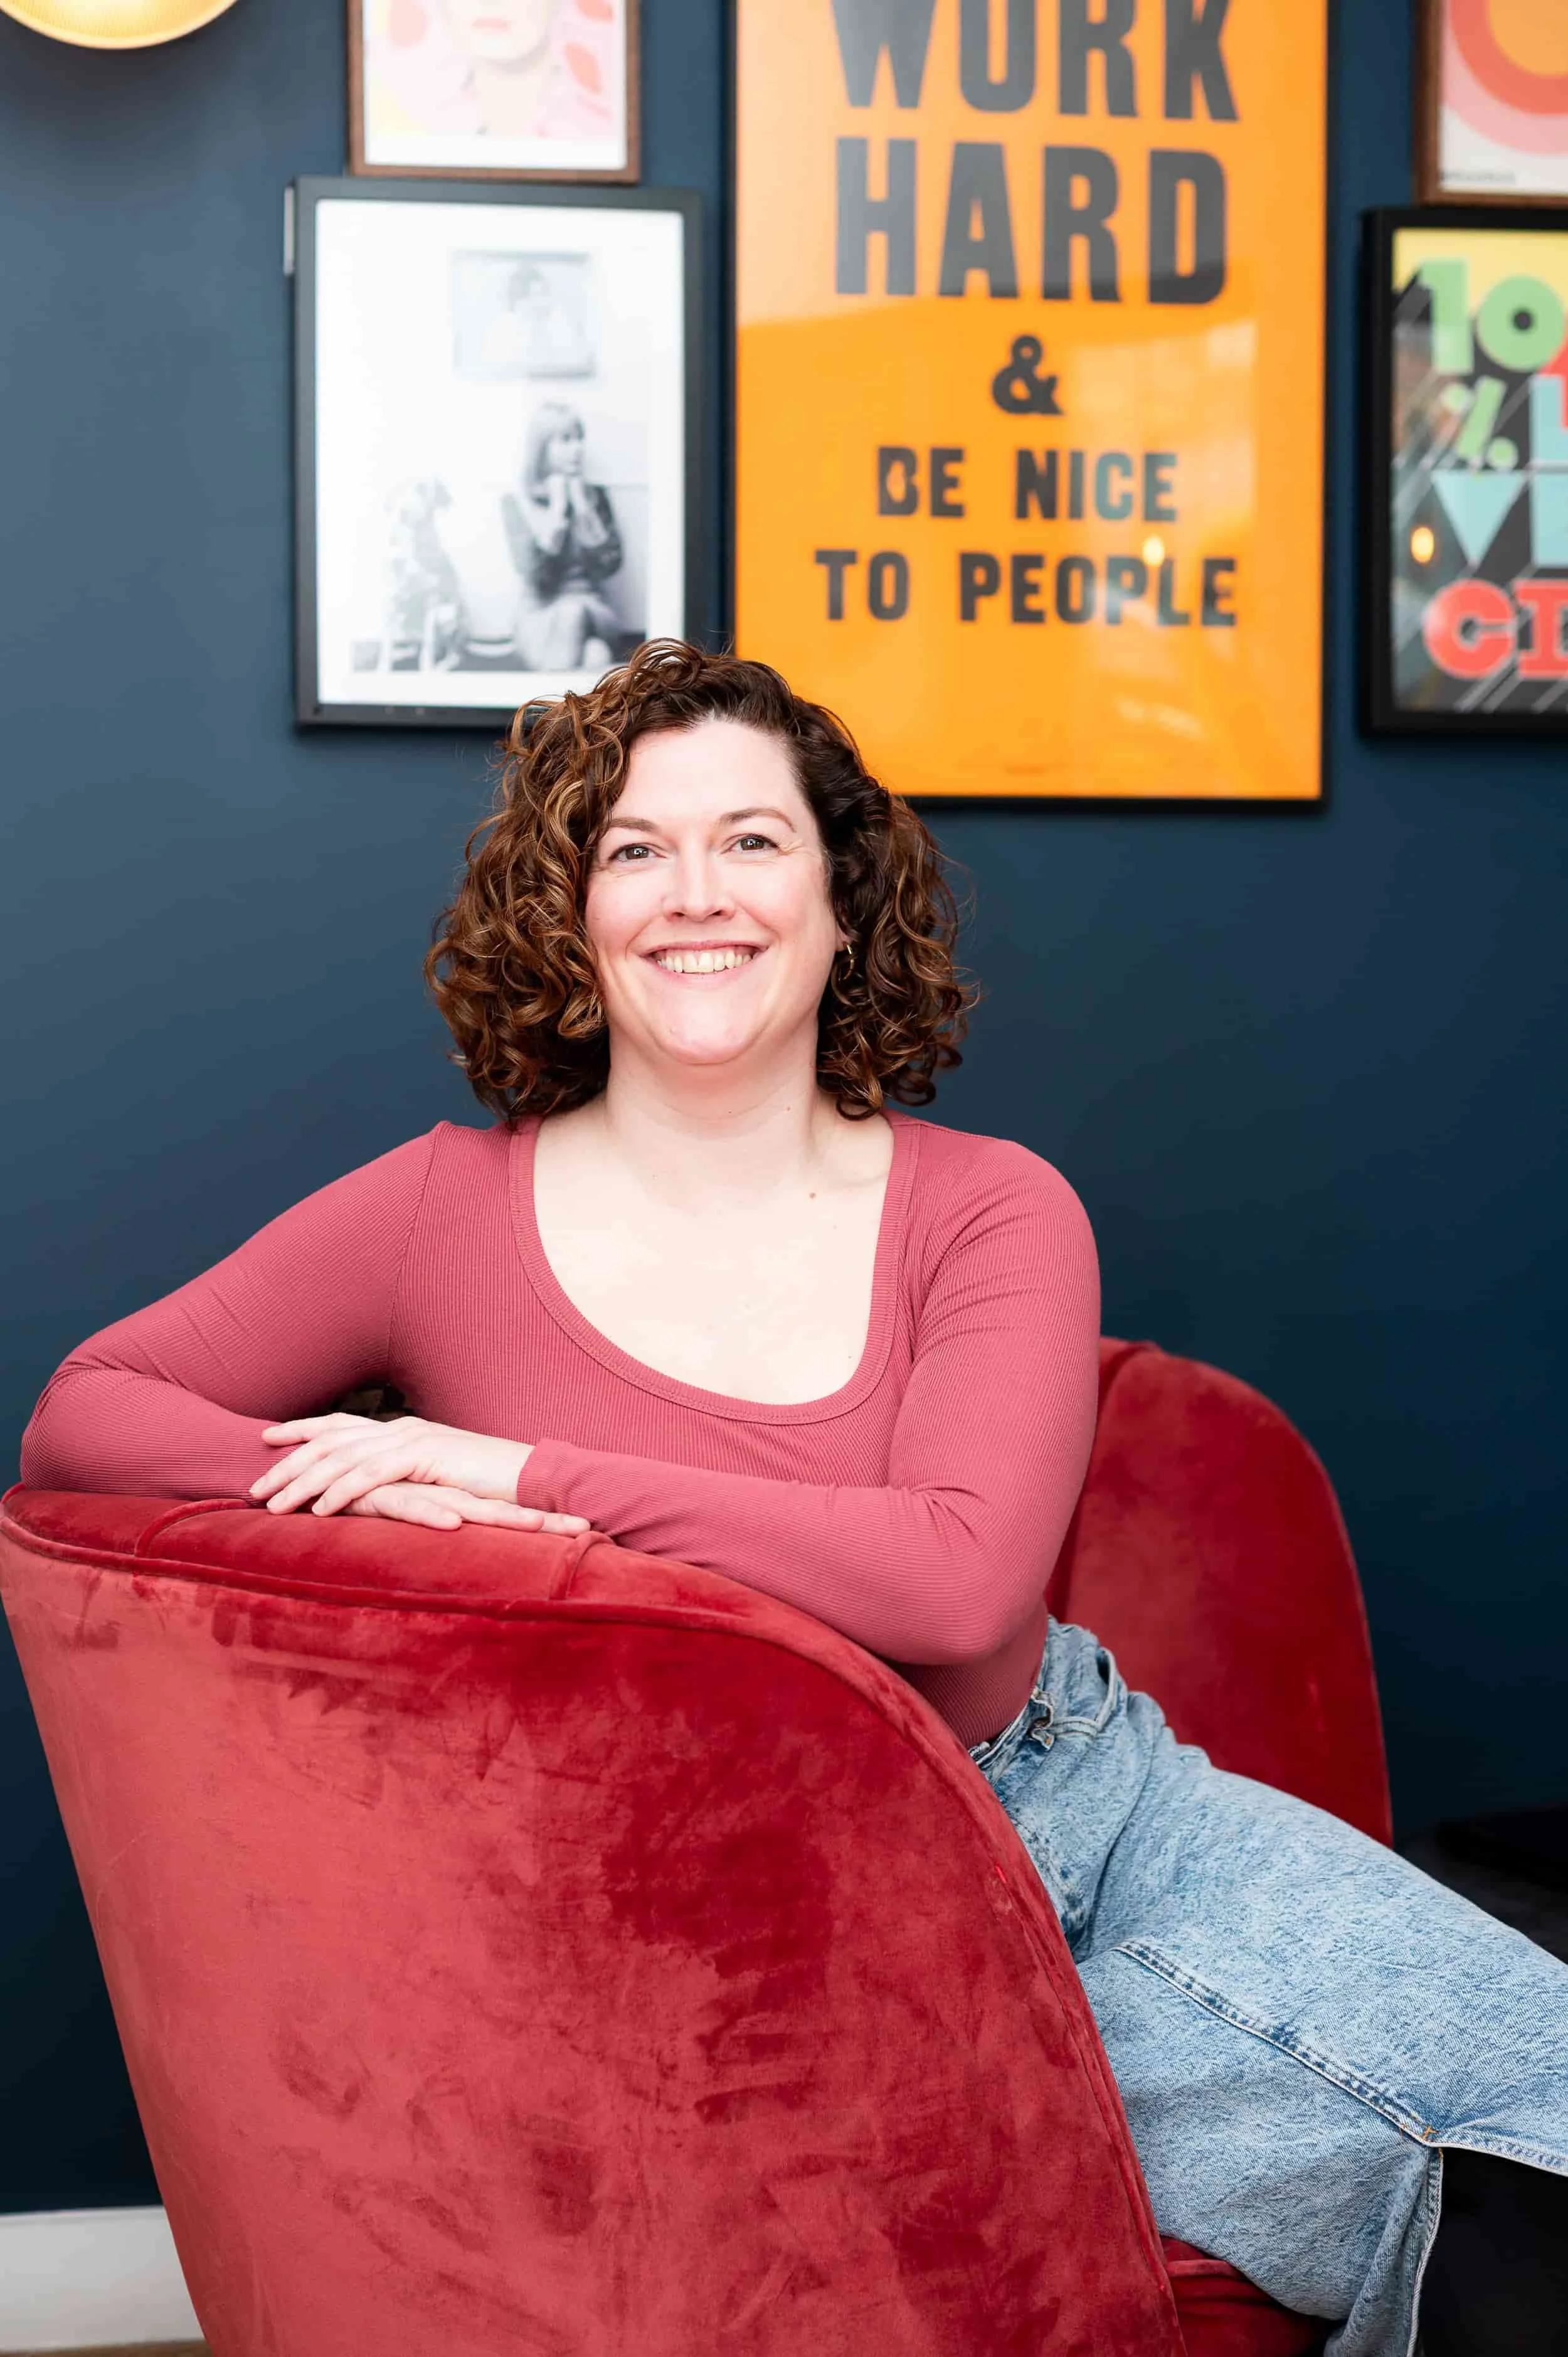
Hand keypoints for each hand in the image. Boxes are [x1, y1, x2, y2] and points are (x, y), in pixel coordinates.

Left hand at [250, 1413, 587, 1534]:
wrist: (533, 1477)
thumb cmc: (490, 1484)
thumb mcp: (439, 1479)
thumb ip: (407, 1478)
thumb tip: (380, 1492)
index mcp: (403, 1429)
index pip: (341, 1425)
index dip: (302, 1430)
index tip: (266, 1439)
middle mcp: (402, 1429)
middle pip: (331, 1441)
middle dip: (288, 1462)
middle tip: (253, 1485)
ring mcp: (414, 1440)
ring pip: (344, 1458)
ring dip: (304, 1482)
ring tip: (273, 1505)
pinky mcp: (427, 1459)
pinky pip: (373, 1476)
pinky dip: (342, 1492)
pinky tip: (319, 1510)